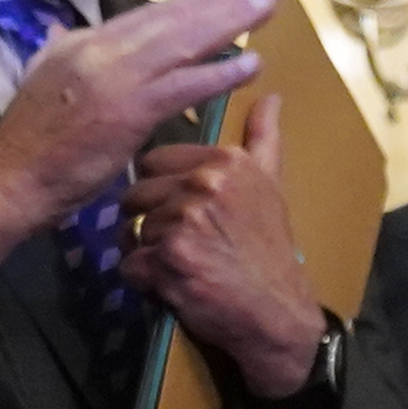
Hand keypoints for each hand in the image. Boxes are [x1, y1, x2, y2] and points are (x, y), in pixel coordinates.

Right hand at [0, 0, 273, 284]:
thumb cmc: (28, 144)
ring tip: (265, 9)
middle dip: (221, 2)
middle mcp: (100, 50)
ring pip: (183, 42)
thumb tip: (61, 31)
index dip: (189, 0)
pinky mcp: (128, 111)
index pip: (146, 15)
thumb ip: (57, 52)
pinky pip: (184, 86)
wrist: (8, 179)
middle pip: (171, 18)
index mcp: (81, 43)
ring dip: (229, 24)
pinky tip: (250, 64)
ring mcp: (115, 78)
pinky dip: (219, 73)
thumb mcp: (40, 80)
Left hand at [125, 84, 319, 399]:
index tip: (182, 213)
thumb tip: (271, 95)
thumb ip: (263, 138)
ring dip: (147, 254)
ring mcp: (186, 221)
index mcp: (225, 161)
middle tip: (181, 245)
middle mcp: (206, 184)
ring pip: (132, 231)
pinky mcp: (169, 260)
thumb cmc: (269, 250)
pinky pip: (130, 265)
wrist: (277, 313)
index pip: (154, 162)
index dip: (160, 191)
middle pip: (138, 195)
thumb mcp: (270, 186)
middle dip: (150, 222)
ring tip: (181, 266)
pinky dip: (144, 281)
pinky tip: (173, 285)